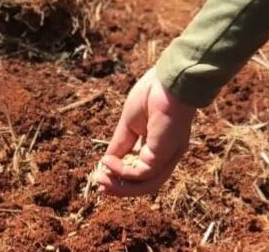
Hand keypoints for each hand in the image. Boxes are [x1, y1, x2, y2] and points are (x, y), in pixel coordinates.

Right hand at [94, 68, 195, 196]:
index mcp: (161, 145)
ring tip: (101, 182)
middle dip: (121, 187)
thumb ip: (121, 144)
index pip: (142, 169)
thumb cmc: (152, 94)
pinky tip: (108, 162)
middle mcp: (167, 155)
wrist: (167, 81)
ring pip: (146, 185)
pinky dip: (122, 171)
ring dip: (121, 187)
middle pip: (146, 182)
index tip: (102, 176)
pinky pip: (142, 173)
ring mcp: (168, 156)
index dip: (122, 175)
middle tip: (100, 185)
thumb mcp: (129, 123)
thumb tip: (107, 162)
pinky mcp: (164, 155)